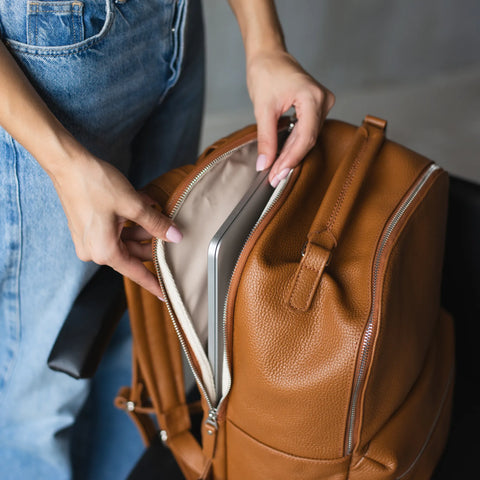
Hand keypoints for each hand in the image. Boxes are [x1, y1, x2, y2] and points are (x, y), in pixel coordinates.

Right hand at [50, 153, 180, 297]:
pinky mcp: (88, 228)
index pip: (136, 272)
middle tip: (172, 235)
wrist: (68, 164)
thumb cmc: (96, 184)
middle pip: (133, 253)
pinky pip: (116, 231)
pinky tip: (145, 208)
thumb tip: (175, 237)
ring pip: (126, 240)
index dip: (154, 282)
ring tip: (158, 212)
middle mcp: (95, 250)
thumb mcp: (133, 205)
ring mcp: (89, 240)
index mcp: (105, 251)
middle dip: (152, 242)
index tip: (166, 295)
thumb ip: (157, 224)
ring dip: (143, 228)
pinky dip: (130, 222)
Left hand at [247, 49, 334, 185]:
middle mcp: (323, 100)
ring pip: (309, 137)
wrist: (269, 55)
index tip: (276, 175)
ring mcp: (323, 103)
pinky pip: (308, 130)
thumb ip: (265, 139)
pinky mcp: (317, 106)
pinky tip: (283, 155)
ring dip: (292, 153)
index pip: (305, 137)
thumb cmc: (266, 73)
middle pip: (308, 139)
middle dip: (290, 160)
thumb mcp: (262, 109)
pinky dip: (294, 143)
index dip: (290, 159)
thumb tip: (264, 164)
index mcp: (312, 97)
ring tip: (276, 170)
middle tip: (274, 178)